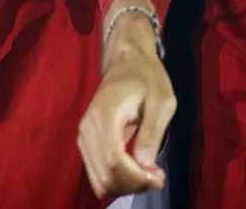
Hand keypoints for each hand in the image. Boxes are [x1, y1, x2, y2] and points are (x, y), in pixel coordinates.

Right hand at [77, 0, 172, 198]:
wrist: (127, 61)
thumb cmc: (147, 77)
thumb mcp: (161, 101)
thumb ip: (152, 133)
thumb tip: (145, 166)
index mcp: (104, 115)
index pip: (114, 162)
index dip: (137, 178)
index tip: (159, 176)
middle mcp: (87, 128)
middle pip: (105, 176)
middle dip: (133, 185)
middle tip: (158, 176)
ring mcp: (84, 135)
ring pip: (99, 179)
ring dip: (125, 185)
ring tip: (149, 173)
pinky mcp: (86, 141)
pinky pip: (98, 173)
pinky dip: (117, 180)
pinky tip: (136, 170)